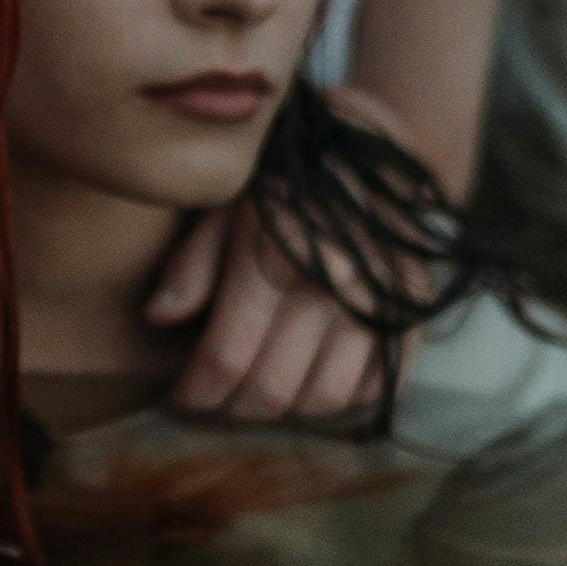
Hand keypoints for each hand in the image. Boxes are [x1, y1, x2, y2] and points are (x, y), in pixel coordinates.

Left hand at [141, 202, 392, 428]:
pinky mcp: (408, 316)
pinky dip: (339, 400)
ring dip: (283, 412)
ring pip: (324, 399)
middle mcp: (332, 287)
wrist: (366, 153)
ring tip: (254, 397)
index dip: (194, 392)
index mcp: (276, 256)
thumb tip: (158, 318)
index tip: (177, 398)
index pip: (227, 357)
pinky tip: (308, 383)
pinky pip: (374, 388)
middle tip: (210, 405)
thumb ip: (191, 263)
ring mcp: (377, 305)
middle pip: (273, 389)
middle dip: (230, 410)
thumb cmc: (280, 183)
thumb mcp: (222, 205)